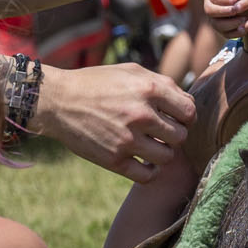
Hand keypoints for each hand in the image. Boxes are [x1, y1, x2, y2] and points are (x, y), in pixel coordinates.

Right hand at [35, 62, 193, 180]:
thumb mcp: (130, 71)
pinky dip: (149, 171)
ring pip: (167, 157)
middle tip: (161, 132)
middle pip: (180, 136)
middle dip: (174, 134)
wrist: (58, 101)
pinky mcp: (113, 160)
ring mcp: (127, 139)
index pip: (189, 112)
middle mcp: (140, 114)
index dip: (186, 116)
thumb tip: (188, 104)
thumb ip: (162, 84)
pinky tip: (143, 162)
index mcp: (148, 89)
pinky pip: (147, 176)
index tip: (176, 118)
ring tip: (151, 145)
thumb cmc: (97, 83)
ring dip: (162, 153)